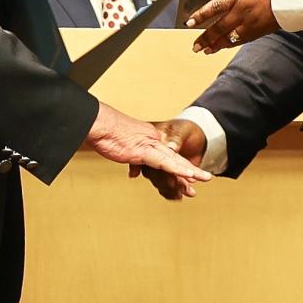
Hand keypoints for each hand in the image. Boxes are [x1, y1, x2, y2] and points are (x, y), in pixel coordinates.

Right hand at [87, 103, 210, 196]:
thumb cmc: (103, 132)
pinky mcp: (143, 150)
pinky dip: (176, 168)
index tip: (189, 178)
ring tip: (204, 178)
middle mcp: (152, 140)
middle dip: (189, 171)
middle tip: (205, 179)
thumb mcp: (122, 146)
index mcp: (148, 139)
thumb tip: (135, 173)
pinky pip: (163, 161)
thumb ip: (132, 157)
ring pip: (174, 160)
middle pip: (174, 158)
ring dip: (189, 171)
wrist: (97, 123)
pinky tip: (188, 175)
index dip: (179, 166)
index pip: (167, 155)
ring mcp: (149, 144)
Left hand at [189, 0, 278, 53]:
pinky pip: (241, 40)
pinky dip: (230, 44)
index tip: (189, 23)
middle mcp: (242, 10)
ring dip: (216, 44)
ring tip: (206, 50)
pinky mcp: (260, 30)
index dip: (200, 15)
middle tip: (195, 46)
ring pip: (229, 37)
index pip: (215, 6)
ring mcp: (251, 22)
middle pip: (219, 27)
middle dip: (205, 37)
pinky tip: (224, 46)